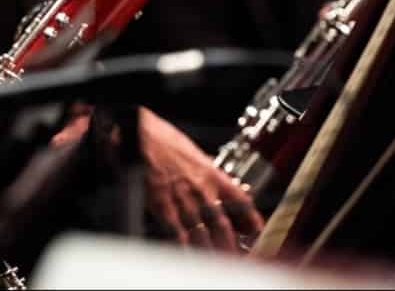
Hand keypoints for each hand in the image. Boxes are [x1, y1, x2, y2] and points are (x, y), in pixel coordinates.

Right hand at [136, 107, 263, 251]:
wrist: (140, 135)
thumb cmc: (162, 138)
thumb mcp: (193, 151)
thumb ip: (204, 169)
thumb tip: (212, 176)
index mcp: (212, 174)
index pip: (241, 202)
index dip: (251, 220)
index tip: (255, 231)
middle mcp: (202, 189)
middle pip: (223, 225)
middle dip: (231, 245)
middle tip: (235, 255)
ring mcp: (183, 200)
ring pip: (203, 233)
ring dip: (210, 250)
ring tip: (215, 260)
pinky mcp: (162, 205)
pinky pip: (177, 232)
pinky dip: (184, 246)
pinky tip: (189, 253)